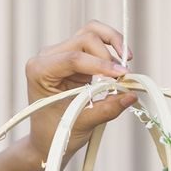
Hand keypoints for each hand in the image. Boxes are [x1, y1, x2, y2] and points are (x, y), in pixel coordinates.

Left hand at [25, 20, 137, 163]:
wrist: (47, 138)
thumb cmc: (55, 132)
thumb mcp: (81, 123)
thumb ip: (106, 109)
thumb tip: (131, 96)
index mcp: (40, 70)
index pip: (74, 58)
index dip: (101, 65)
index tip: (122, 76)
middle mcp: (48, 56)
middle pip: (85, 39)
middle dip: (108, 55)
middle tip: (124, 77)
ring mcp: (61, 54)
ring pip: (91, 33)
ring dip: (112, 43)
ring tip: (127, 61)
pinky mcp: (75, 56)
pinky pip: (96, 43)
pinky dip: (110, 50)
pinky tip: (120, 64)